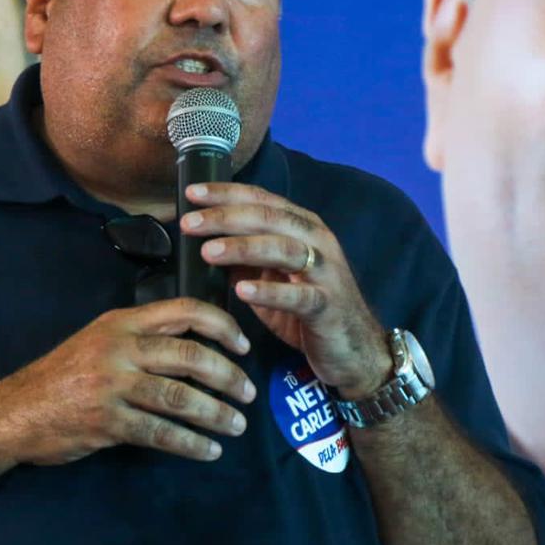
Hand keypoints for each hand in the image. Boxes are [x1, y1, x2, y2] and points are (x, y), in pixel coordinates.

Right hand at [0, 298, 255, 482]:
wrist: (13, 413)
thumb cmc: (62, 375)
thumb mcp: (98, 340)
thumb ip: (141, 337)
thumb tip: (198, 345)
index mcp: (121, 322)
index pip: (184, 311)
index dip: (222, 326)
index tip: (243, 347)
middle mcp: (120, 348)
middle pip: (190, 356)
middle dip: (228, 376)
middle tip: (248, 393)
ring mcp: (112, 386)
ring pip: (180, 397)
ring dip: (216, 413)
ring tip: (236, 425)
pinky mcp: (107, 422)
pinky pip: (161, 433)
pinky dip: (191, 444)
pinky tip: (208, 451)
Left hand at [180, 182, 390, 398]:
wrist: (355, 350)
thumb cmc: (309, 310)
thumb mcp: (273, 278)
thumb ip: (246, 260)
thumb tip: (204, 243)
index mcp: (302, 226)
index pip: (261, 199)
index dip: (226, 193)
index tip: (191, 193)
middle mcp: (317, 240)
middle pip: (268, 217)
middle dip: (225, 217)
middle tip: (189, 223)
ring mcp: (326, 272)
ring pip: (283, 249)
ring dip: (243, 248)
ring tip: (209, 252)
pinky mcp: (328, 305)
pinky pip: (298, 295)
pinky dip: (269, 291)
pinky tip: (242, 291)